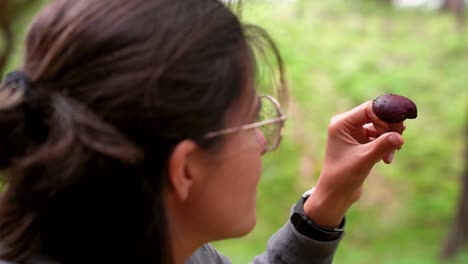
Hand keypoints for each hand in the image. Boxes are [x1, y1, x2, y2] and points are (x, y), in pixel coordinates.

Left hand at [304, 101, 404, 226]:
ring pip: (380, 127)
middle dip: (390, 128)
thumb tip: (399, 137)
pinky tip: (386, 159)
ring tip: (390, 156)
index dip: (386, 116)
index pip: (369, 109)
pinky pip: (379, 137)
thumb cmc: (344, 176)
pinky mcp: (360, 142)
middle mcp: (346, 124)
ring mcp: (354, 133)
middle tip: (399, 141)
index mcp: (342, 123)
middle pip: (377, 115)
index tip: (399, 129)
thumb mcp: (364, 159)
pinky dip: (385, 145)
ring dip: (389, 139)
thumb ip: (382, 146)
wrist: (336, 194)